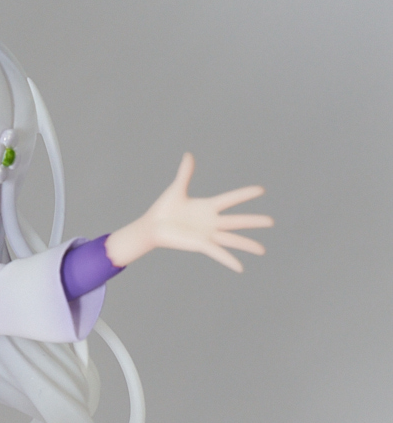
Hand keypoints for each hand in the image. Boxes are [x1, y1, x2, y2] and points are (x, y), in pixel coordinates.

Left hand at [105, 154, 271, 272]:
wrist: (151, 227)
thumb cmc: (163, 209)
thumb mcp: (177, 189)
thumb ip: (185, 173)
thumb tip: (188, 155)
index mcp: (208, 206)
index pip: (232, 199)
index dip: (245, 194)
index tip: (261, 190)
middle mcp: (211, 222)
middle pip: (238, 221)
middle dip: (254, 221)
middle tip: (272, 222)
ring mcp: (207, 234)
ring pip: (232, 239)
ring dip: (247, 244)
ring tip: (262, 250)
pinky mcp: (200, 244)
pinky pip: (218, 253)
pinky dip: (229, 260)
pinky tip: (240, 268)